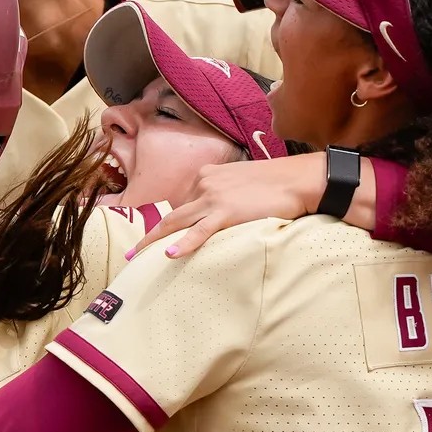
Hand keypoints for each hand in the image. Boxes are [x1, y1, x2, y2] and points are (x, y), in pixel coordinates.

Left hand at [133, 155, 329, 260]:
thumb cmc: (276, 182)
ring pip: (177, 222)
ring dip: (154, 240)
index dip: (171, 224)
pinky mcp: (226, 212)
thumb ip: (224, 193)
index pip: (183, 203)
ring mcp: (213, 198)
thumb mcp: (242, 181)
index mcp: (207, 175)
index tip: (159, 239)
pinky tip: (170, 254)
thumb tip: (221, 211)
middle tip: (133, 252)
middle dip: (150, 234)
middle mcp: (204, 184)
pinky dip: (184, 243)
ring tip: (138, 256)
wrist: (297, 179)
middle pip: (172, 214)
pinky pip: (200, 231)